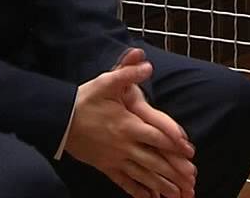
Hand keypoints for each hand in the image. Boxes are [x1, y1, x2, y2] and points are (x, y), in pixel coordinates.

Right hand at [65, 49, 196, 197]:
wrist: (58, 120)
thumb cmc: (84, 100)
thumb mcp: (106, 82)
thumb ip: (128, 72)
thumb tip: (147, 64)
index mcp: (128, 124)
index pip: (157, 136)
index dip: (175, 144)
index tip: (190, 153)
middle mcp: (124, 145)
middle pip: (154, 161)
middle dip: (174, 172)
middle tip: (191, 181)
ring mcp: (115, 159)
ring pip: (142, 175)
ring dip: (161, 186)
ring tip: (177, 195)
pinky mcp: (105, 167)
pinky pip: (124, 183)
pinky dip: (138, 192)